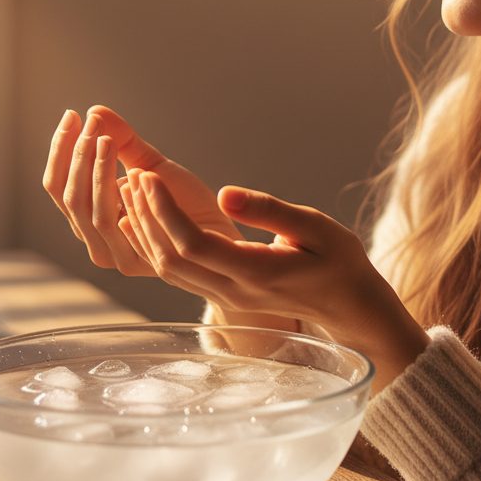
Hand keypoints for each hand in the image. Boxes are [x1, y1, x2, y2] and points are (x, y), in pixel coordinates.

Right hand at [41, 105, 245, 275]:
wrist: (220, 231)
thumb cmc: (183, 200)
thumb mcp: (150, 164)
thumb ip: (122, 141)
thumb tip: (94, 110)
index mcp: (90, 217)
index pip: (57, 184)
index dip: (61, 149)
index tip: (72, 115)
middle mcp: (96, 239)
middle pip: (68, 197)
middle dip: (78, 157)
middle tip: (93, 124)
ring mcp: (115, 254)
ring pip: (89, 211)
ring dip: (95, 170)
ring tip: (107, 139)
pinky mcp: (138, 261)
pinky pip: (117, 224)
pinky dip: (118, 193)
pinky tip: (131, 169)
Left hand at [121, 172, 428, 390]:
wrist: (349, 306)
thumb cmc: (339, 262)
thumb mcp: (315, 227)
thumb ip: (269, 211)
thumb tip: (226, 193)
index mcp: (256, 273)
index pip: (194, 244)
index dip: (165, 211)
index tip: (149, 176)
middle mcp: (233, 291)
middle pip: (172, 258)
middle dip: (146, 215)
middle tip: (132, 174)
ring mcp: (225, 297)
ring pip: (169, 268)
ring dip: (145, 229)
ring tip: (131, 189)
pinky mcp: (223, 294)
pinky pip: (178, 273)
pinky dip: (153, 244)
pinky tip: (139, 221)